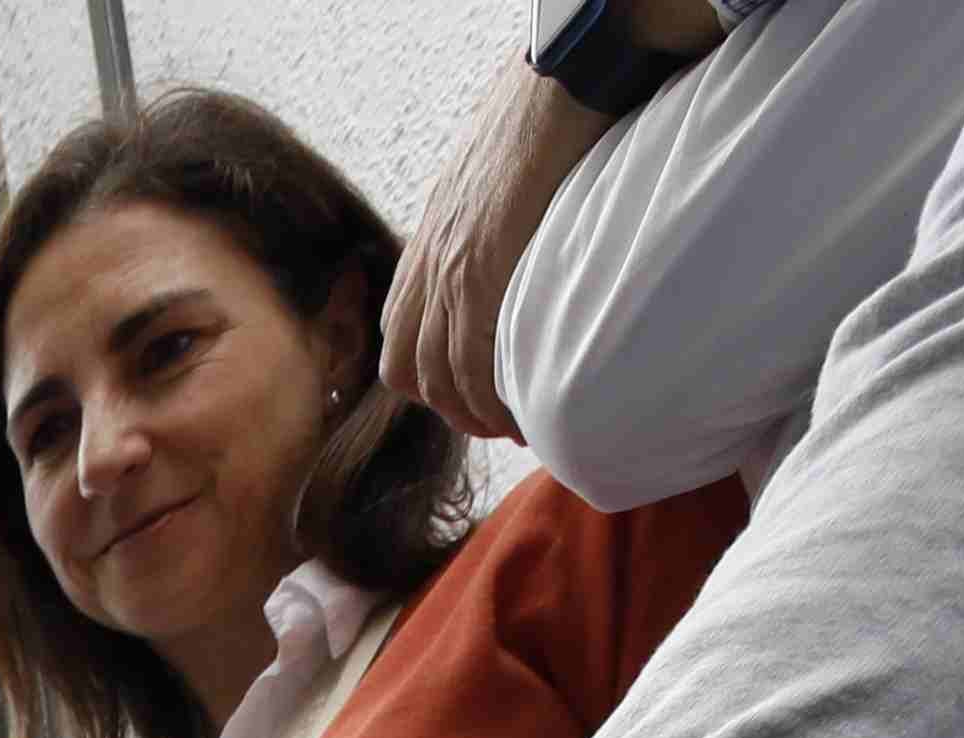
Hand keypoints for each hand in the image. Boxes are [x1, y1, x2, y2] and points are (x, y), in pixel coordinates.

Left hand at [386, 54, 613, 443]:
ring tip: (520, 427)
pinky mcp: (478, 272)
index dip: (432, 382)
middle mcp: (428, 260)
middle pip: (409, 370)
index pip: (401, 337)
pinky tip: (525, 413)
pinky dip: (495, 401)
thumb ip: (492, 231)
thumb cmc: (546, 124)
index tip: (474, 399)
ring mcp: (449, 269)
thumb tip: (520, 256)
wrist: (561, 83)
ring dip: (478, 415)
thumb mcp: (498, 187)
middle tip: (500, 425)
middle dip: (452, 410)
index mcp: (431, 241)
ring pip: (438, 377)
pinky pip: (471, 362)